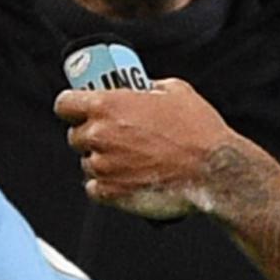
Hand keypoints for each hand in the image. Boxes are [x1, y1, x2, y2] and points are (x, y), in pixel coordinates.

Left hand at [53, 78, 235, 219]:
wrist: (215, 171)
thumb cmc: (198, 129)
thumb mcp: (174, 91)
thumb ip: (146, 87)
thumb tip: (140, 88)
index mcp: (106, 105)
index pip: (64, 104)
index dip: (71, 107)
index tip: (78, 110)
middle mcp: (98, 134)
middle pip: (75, 136)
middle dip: (90, 136)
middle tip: (113, 137)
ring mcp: (102, 165)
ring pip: (87, 163)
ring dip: (102, 161)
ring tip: (131, 160)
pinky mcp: (111, 193)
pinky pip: (95, 189)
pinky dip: (107, 186)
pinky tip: (127, 180)